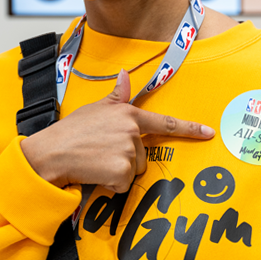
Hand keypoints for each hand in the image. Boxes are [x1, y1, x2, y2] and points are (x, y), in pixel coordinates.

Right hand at [20, 69, 214, 191]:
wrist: (51, 152)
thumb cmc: (71, 131)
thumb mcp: (95, 108)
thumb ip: (116, 96)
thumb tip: (126, 75)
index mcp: (129, 114)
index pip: (164, 122)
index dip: (189, 128)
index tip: (208, 132)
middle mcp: (132, 131)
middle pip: (143, 154)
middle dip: (126, 157)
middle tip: (101, 152)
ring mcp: (128, 151)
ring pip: (134, 170)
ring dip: (118, 171)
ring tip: (97, 161)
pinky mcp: (121, 171)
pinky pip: (124, 184)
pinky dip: (111, 183)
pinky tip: (96, 172)